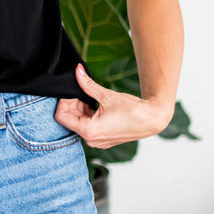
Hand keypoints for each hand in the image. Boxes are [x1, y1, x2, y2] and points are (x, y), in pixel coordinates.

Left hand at [54, 63, 171, 148]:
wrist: (152, 119)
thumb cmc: (133, 110)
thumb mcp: (106, 95)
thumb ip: (88, 84)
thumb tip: (77, 71)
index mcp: (89, 131)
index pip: (61, 117)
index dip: (63, 102)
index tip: (72, 91)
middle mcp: (91, 140)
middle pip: (70, 120)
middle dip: (73, 104)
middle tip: (81, 91)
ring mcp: (97, 141)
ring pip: (79, 123)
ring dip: (81, 109)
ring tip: (91, 97)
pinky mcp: (103, 140)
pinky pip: (88, 127)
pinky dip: (88, 115)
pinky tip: (96, 105)